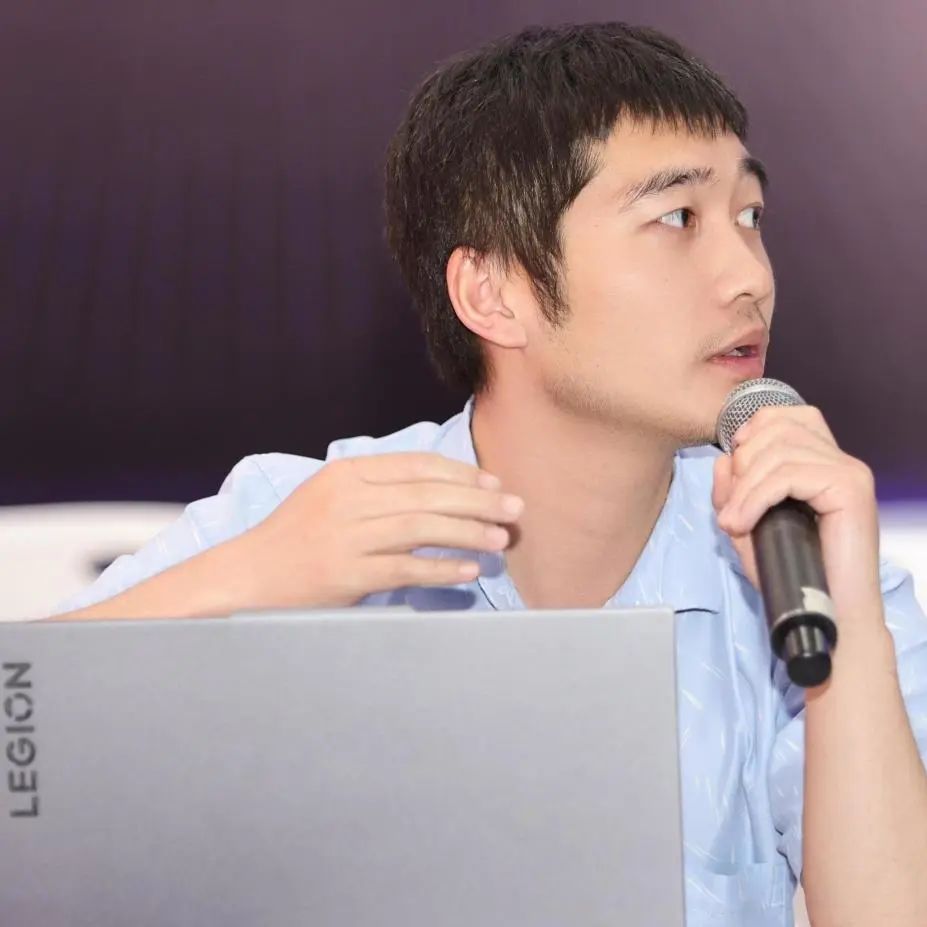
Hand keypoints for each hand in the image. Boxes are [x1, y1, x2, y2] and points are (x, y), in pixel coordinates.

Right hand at [232, 452, 523, 609]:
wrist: (248, 576)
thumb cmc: (295, 537)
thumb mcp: (330, 496)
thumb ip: (377, 488)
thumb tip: (440, 491)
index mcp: (346, 473)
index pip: (417, 466)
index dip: (462, 475)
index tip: (493, 484)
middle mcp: (347, 499)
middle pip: (428, 495)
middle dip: (479, 501)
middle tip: (515, 509)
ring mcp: (346, 537)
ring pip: (422, 528)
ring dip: (469, 533)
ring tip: (501, 540)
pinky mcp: (346, 575)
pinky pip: (405, 569)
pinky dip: (442, 569)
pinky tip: (469, 571)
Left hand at [710, 405, 881, 615]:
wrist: (830, 615)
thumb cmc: (793, 574)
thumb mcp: (748, 525)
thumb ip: (733, 492)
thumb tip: (722, 458)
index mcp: (823, 463)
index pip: (788, 416)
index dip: (752, 431)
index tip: (732, 465)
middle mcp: (841, 461)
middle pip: (777, 428)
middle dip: (741, 464)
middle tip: (731, 506)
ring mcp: (849, 472)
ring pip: (778, 451)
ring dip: (743, 488)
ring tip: (733, 523)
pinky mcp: (849, 488)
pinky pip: (788, 476)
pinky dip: (754, 499)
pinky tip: (742, 524)